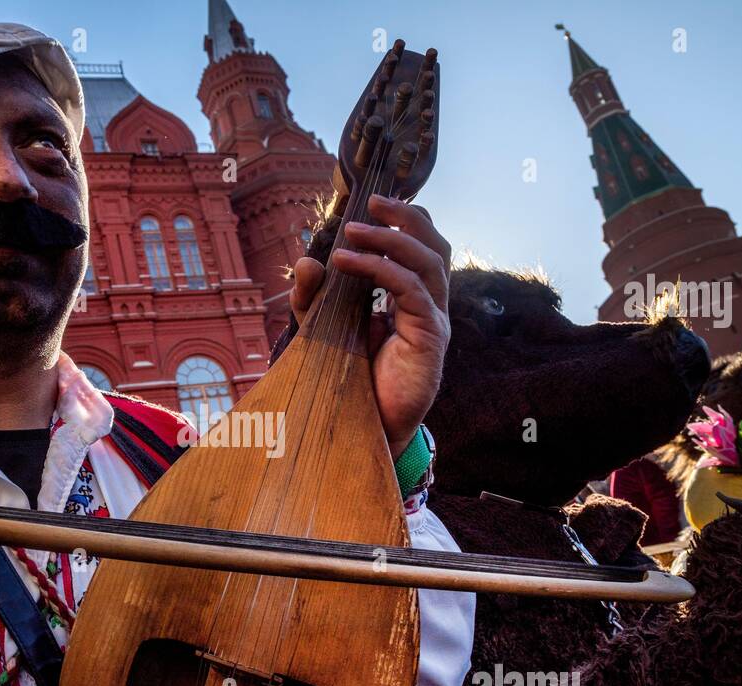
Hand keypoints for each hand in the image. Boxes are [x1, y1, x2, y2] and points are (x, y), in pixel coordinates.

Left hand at [289, 194, 450, 458]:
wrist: (365, 429)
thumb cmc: (351, 381)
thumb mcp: (324, 330)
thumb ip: (314, 297)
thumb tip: (305, 259)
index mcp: (413, 300)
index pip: (422, 247)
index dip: (406, 219)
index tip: (372, 201)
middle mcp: (430, 306)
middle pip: (435, 246)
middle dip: (406, 217)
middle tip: (371, 201)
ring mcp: (434, 321)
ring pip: (428, 262)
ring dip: (389, 239)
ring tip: (351, 232)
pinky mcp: (430, 338)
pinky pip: (411, 291)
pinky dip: (379, 270)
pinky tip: (346, 263)